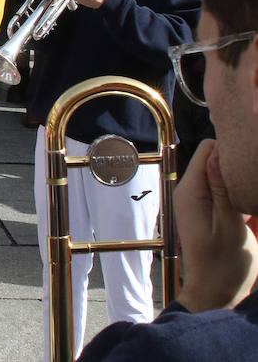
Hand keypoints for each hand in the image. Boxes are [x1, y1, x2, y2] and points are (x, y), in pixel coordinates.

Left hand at [174, 140, 257, 312]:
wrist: (216, 293)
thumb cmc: (223, 265)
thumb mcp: (230, 227)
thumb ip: (223, 190)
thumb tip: (219, 156)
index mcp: (192, 191)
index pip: (209, 150)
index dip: (233, 149)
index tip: (254, 160)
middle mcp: (193, 191)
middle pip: (217, 158)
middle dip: (240, 162)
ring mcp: (203, 200)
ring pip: (225, 173)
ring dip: (242, 178)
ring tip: (256, 192)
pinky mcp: (214, 210)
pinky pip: (228, 189)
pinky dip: (242, 191)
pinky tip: (254, 203)